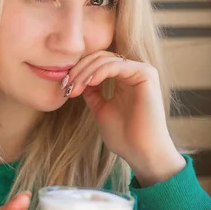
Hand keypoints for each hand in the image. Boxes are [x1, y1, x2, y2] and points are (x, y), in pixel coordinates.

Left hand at [64, 50, 184, 184]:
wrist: (141, 152)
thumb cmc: (123, 136)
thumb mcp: (100, 110)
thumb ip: (92, 93)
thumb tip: (79, 80)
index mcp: (124, 78)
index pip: (97, 63)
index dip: (78, 72)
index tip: (64, 88)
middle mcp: (133, 71)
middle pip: (99, 57)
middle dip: (78, 70)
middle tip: (66, 87)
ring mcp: (141, 71)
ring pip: (105, 60)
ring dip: (84, 73)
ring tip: (74, 88)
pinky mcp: (146, 74)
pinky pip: (116, 65)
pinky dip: (99, 72)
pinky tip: (88, 83)